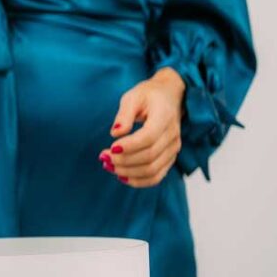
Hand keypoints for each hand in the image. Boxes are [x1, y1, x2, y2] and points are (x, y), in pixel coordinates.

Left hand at [99, 67, 185, 187]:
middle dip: (122, 161)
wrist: (171, 96)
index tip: (110, 148)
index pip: (148, 138)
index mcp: (164, 117)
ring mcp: (173, 148)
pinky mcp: (170, 157)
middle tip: (103, 157)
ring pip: (152, 170)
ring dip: (127, 172)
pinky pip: (156, 177)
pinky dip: (138, 181)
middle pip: (148, 157)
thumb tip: (116, 133)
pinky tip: (121, 176)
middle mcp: (173, 135)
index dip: (128, 147)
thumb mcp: (133, 97)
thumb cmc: (149, 95)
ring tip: (108, 166)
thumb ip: (124, 115)